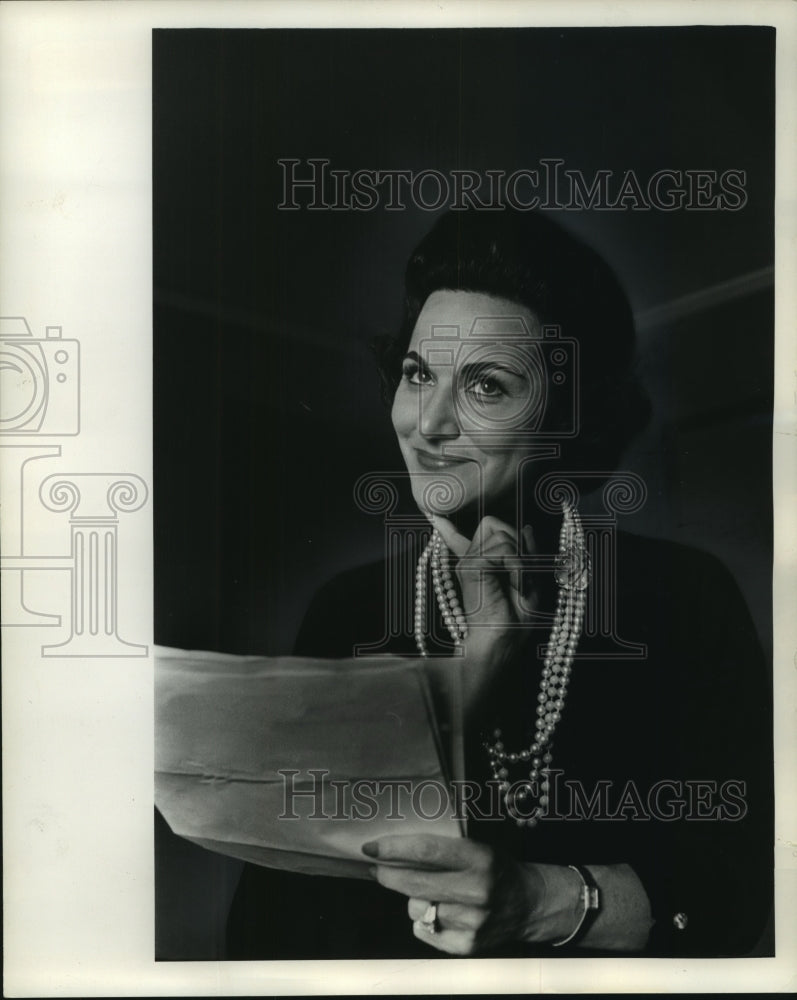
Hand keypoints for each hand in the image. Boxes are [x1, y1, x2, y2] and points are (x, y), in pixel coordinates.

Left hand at [362, 833, 548, 955]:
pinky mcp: (467, 946)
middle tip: (378, 867)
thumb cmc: (495, 869)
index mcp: (480, 858)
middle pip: (414, 883)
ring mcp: (472, 922)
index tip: (371, 847)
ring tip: (434, 893)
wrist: (529, 904)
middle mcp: (477, 891)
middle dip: (388, 874)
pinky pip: (423, 931)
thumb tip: (393, 850)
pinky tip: (441, 912)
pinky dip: (425, 922)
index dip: (394, 849)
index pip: (427, 852)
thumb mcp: (477, 847)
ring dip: (415, 900)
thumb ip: (441, 850)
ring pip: (416, 908)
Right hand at [432, 514, 537, 706]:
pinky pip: (505, 550)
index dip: (448, 527)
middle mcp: (469, 559)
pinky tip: (515, 585)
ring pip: (502, 534)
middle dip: (514, 540)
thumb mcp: (527, 580)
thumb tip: (526, 527)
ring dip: (520, 559)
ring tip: (518, 584)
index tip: (434, 516)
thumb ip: (524, 553)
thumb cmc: (514, 619)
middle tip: (519, 572)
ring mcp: (467, 561)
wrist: (500, 642)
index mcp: (478, 563)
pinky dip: (518, 567)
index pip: (459, 536)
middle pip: (493, 523)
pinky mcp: (471, 566)